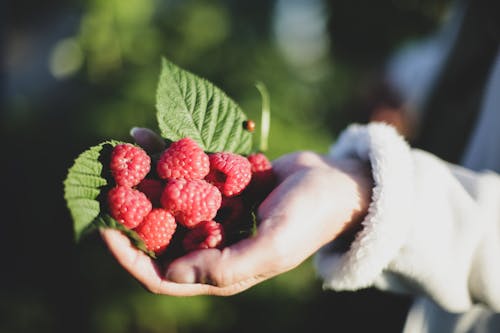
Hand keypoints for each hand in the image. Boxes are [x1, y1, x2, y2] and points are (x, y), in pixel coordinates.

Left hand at [101, 129, 371, 295]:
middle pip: (157, 234)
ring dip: (140, 179)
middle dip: (128, 213)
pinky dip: (164, 155)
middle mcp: (211, 241)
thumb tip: (171, 275)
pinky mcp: (218, 184)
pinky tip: (141, 135)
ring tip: (117, 155)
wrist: (333, 182)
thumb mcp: (274, 245)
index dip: (130, 256)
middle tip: (101, 186)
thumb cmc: (309, 217)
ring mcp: (214, 212)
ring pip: (166, 199)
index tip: (104, 228)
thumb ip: (227, 264)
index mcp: (220, 267)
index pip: (162, 274)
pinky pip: (184, 171)